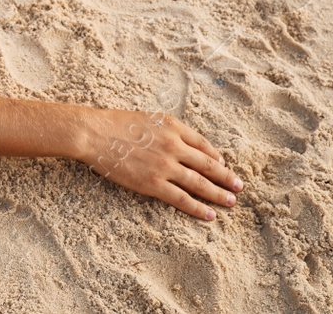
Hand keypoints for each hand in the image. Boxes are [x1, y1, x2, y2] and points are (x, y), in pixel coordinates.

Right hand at [71, 108, 243, 219]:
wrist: (93, 133)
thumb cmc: (113, 123)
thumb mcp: (146, 118)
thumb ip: (164, 129)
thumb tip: (178, 141)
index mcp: (173, 127)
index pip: (203, 144)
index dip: (216, 157)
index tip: (223, 164)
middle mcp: (174, 146)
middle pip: (208, 165)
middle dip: (226, 177)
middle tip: (239, 187)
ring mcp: (165, 166)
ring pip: (200, 183)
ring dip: (218, 194)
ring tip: (230, 202)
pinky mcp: (154, 184)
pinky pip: (182, 199)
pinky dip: (198, 208)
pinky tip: (209, 215)